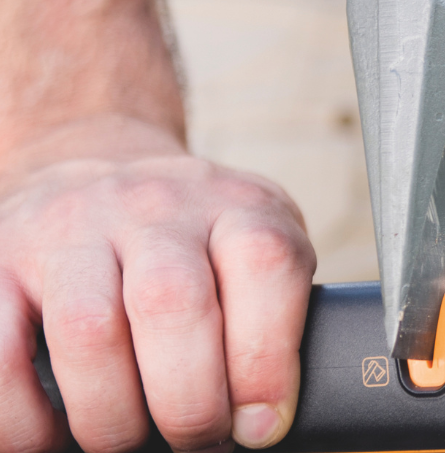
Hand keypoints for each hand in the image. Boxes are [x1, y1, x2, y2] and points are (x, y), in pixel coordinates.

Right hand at [0, 117, 315, 452]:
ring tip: (126, 439)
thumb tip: (260, 422)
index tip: (260, 424)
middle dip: (188, 403)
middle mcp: (156, 205)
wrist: (104, 165)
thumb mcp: (255, 250)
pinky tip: (49, 433)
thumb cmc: (198, 239)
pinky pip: (0, 348)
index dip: (267, 361)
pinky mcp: (0, 257)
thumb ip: (272, 317)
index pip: (267, 263)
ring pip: (88, 328)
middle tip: (195, 440)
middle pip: (172, 303)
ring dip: (110, 414)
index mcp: (237, 205)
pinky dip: (22, 413)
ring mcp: (73, 226)